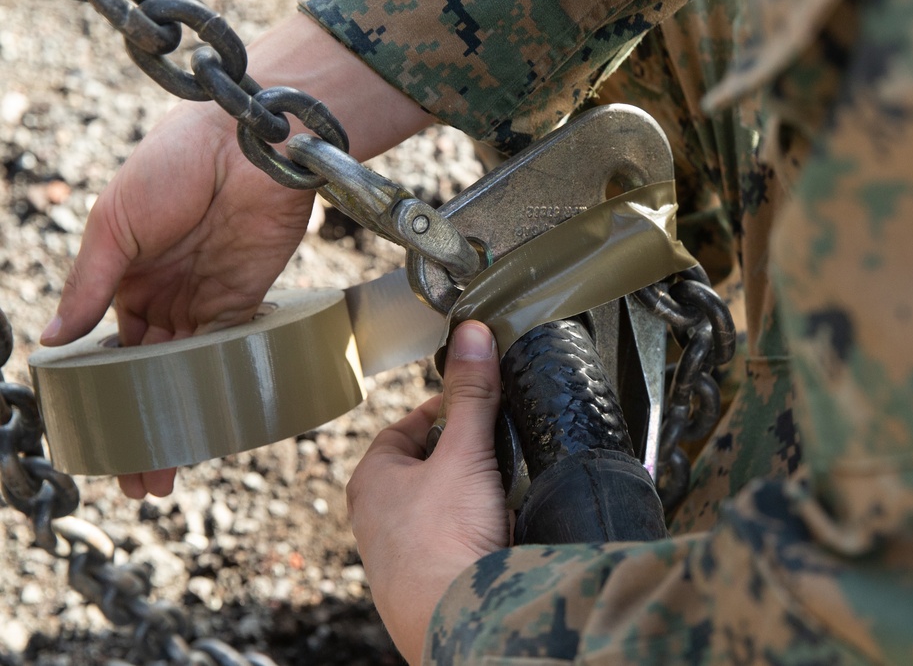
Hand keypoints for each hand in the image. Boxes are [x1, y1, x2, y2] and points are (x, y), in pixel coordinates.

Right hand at [37, 13, 432, 497]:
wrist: (248, 143)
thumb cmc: (173, 166)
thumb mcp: (116, 224)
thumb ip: (90, 285)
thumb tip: (51, 341)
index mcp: (125, 277)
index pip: (110, 351)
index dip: (105, 396)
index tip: (97, 439)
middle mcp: (166, 296)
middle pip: (152, 374)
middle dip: (144, 424)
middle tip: (138, 481)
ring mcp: (208, 301)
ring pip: (189, 375)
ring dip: (180, 421)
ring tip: (165, 475)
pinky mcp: (249, 302)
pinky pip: (228, 355)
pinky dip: (217, 391)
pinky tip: (207, 426)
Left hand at [348, 321, 507, 663]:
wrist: (458, 622)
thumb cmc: (444, 540)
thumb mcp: (465, 453)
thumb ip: (472, 394)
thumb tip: (472, 333)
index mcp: (371, 480)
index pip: (404, 429)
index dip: (440, 411)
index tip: (471, 403)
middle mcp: (374, 519)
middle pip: (420, 468)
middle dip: (455, 455)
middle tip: (490, 445)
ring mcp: (394, 555)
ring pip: (433, 508)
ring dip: (462, 495)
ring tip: (497, 490)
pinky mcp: (419, 584)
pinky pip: (445, 543)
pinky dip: (468, 531)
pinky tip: (492, 533)